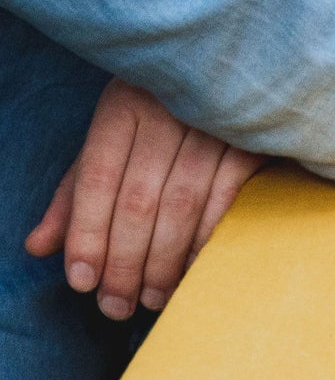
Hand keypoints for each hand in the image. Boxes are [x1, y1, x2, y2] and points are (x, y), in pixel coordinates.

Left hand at [25, 79, 261, 321]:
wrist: (232, 74)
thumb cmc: (158, 118)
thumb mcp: (110, 144)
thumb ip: (75, 194)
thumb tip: (38, 246)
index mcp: (124, 102)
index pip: (97, 178)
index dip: (87, 236)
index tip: (82, 282)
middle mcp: (167, 106)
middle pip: (138, 199)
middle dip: (125, 263)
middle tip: (117, 306)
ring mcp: (213, 120)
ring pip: (181, 205)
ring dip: (164, 263)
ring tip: (151, 298)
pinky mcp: (250, 136)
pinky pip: (226, 199)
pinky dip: (206, 242)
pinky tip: (192, 269)